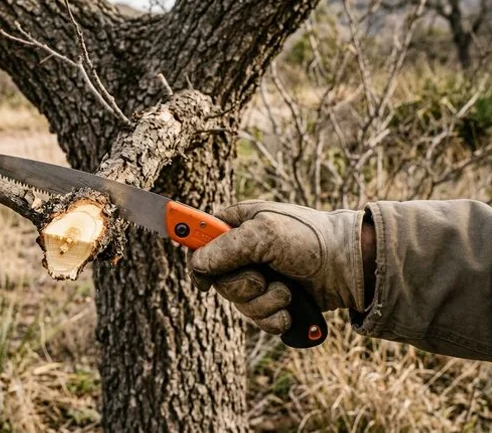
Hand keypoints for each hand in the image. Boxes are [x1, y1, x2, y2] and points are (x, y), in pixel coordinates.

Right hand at [189, 201, 371, 334]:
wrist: (350, 267)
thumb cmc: (310, 239)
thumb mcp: (264, 234)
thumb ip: (225, 247)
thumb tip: (196, 264)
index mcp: (236, 224)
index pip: (198, 239)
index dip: (195, 256)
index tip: (200, 277)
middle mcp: (243, 252)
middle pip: (216, 280)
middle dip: (241, 286)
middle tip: (262, 278)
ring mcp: (258, 278)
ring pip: (237, 303)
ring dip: (263, 303)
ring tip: (286, 291)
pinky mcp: (272, 301)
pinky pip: (257, 320)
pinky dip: (274, 318)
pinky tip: (290, 307)